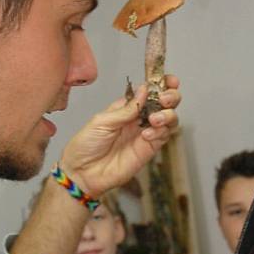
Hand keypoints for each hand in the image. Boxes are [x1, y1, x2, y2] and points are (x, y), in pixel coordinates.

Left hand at [60, 75, 180, 196]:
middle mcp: (139, 118)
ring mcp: (146, 133)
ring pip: (170, 119)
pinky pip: (164, 136)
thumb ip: (126, 108)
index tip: (169, 80)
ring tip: (154, 119)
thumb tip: (144, 89)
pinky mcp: (149, 149)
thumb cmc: (86, 145)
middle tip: (164, 99)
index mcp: (126, 107)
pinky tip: (147, 135)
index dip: (162, 84)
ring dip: (167, 115)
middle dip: (171, 97)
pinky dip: (161, 132)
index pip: (149, 91)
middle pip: (166, 103)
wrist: (83, 173)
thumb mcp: (102, 121)